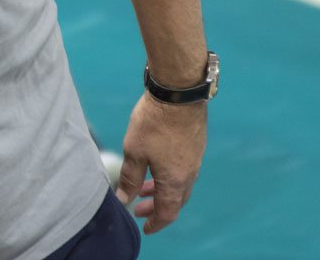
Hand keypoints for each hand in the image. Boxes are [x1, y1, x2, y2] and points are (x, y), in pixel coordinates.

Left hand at [114, 94, 205, 233]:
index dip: (156, 222)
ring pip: (179, 183)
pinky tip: (156, 164)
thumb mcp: (134, 152)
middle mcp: (189, 173)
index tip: (144, 227)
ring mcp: (195, 158)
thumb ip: (130, 178)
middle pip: (175, 200)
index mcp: (175, 180)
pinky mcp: (195, 144)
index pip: (168, 212)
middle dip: (157, 207)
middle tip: (139, 208)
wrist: (178, 93)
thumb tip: (124, 199)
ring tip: (144, 187)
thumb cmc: (154, 122)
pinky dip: (168, 175)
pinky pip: (183, 169)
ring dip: (161, 189)